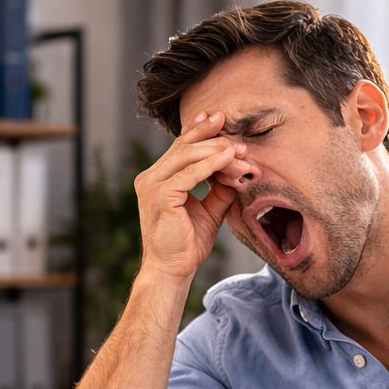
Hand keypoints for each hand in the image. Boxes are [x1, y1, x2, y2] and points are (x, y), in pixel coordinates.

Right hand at [134, 111, 243, 282]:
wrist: (172, 270)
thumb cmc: (186, 244)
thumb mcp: (209, 211)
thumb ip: (219, 189)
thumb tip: (236, 172)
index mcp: (157, 179)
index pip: (179, 148)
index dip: (198, 130)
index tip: (218, 118)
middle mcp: (150, 178)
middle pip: (182, 146)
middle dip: (210, 136)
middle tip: (233, 130)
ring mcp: (152, 185)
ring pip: (186, 156)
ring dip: (215, 151)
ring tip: (238, 149)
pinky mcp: (160, 196)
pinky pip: (189, 174)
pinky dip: (210, 165)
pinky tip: (227, 160)